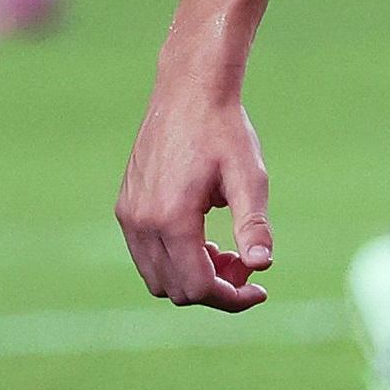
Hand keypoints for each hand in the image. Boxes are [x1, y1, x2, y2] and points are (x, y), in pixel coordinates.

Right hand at [116, 69, 274, 309]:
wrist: (189, 91)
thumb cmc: (224, 131)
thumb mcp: (249, 177)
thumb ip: (253, 225)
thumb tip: (263, 265)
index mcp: (172, 219)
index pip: (199, 286)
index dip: (232, 298)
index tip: (260, 291)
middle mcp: (142, 222)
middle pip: (177, 289)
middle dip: (216, 288)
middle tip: (245, 264)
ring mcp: (129, 216)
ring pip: (158, 278)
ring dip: (193, 277)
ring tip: (225, 250)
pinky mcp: (126, 207)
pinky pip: (146, 256)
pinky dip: (175, 260)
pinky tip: (203, 237)